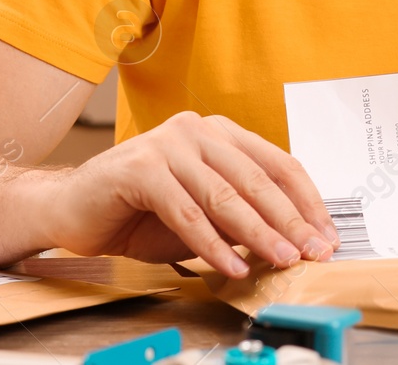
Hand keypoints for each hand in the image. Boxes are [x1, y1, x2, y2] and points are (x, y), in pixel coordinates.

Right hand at [48, 111, 338, 277]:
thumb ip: (240, 218)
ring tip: (282, 261)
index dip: (306, 202)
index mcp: (219, 134)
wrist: (71, 209)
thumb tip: (292, 242)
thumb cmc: (140, 212)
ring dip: (259, 234)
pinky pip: (187, 213)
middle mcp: (197, 130)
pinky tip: (233, 267)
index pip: (278, 164)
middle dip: (290, 221)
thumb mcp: (202, 214)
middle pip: (258, 179)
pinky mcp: (141, 168)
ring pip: (225, 195)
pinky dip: (213, 245)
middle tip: (313, 251)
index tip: (326, 236)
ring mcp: (168, 144)